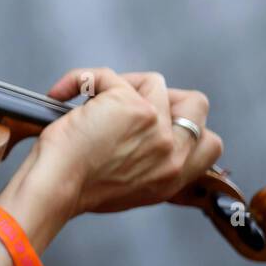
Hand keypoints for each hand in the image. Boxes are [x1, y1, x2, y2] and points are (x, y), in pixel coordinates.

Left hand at [27, 67, 223, 218]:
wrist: (56, 188)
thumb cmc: (73, 190)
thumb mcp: (125, 189)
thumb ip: (145, 166)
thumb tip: (134, 136)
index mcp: (173, 177)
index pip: (209, 143)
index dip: (184, 124)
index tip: (152, 121)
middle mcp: (172, 153)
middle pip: (196, 105)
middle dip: (163, 95)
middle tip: (128, 102)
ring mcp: (157, 127)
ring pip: (153, 82)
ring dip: (119, 84)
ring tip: (91, 100)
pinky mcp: (132, 106)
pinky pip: (108, 76)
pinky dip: (81, 79)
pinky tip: (62, 93)